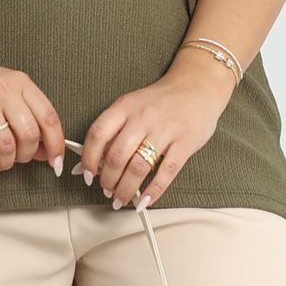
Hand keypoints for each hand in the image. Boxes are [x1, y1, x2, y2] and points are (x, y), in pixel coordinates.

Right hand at [0, 26, 65, 185]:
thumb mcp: (4, 89)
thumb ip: (26, 115)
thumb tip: (44, 149)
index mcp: (20, 82)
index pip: (49, 118)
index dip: (56, 145)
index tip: (56, 161)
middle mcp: (3, 90)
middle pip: (30, 135)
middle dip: (28, 156)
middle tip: (19, 159)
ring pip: (7, 145)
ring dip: (7, 163)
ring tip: (1, 163)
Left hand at [75, 55, 236, 208]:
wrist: (198, 85)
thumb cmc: (162, 101)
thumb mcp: (133, 105)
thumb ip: (114, 130)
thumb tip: (94, 162)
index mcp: (125, 106)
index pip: (98, 134)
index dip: (89, 158)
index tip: (87, 174)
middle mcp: (143, 117)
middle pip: (117, 156)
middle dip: (108, 180)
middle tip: (107, 190)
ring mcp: (165, 130)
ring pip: (138, 167)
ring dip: (126, 189)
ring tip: (121, 199)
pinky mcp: (185, 143)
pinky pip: (166, 173)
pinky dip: (153, 191)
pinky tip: (145, 200)